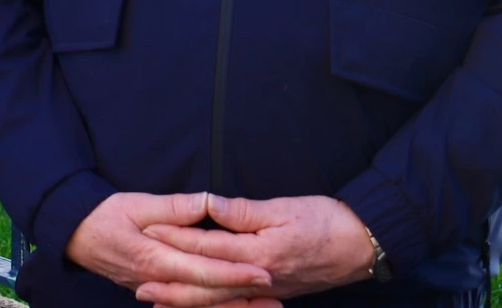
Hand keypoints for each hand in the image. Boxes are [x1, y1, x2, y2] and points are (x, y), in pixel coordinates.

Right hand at [66, 192, 277, 307]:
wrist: (73, 235)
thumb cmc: (104, 216)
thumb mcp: (136, 203)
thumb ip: (173, 207)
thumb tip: (206, 202)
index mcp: (155, 258)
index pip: (203, 270)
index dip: (234, 273)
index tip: (262, 273)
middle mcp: (157, 281)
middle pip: (206, 295)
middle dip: (242, 297)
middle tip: (274, 296)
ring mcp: (155, 290)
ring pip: (198, 305)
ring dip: (231, 307)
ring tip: (263, 306)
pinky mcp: (154, 291)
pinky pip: (186, 304)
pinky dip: (211, 306)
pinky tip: (232, 305)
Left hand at [143, 194, 374, 301]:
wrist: (363, 247)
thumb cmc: (326, 221)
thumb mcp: (284, 208)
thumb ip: (242, 211)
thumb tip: (207, 205)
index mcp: (258, 253)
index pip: (206, 246)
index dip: (174, 239)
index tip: (146, 233)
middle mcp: (259, 278)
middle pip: (207, 283)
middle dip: (171, 282)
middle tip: (138, 282)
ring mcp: (267, 290)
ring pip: (219, 300)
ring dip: (186, 301)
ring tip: (156, 301)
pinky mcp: (274, 293)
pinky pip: (235, 304)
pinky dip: (213, 307)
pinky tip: (198, 306)